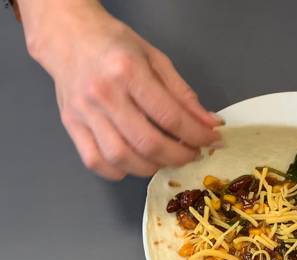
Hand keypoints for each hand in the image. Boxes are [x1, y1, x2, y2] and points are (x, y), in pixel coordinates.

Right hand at [27, 2, 220, 179]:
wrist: (68, 36)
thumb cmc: (116, 45)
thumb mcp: (156, 59)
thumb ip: (183, 94)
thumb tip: (209, 124)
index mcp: (128, 71)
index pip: (169, 116)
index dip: (196, 135)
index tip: (212, 141)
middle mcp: (104, 94)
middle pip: (147, 143)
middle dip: (178, 156)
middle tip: (192, 154)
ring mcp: (84, 113)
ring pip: (121, 158)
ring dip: (151, 167)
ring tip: (166, 159)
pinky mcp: (71, 126)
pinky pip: (96, 161)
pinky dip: (120, 171)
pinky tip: (136, 162)